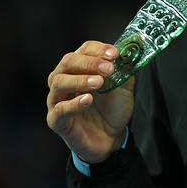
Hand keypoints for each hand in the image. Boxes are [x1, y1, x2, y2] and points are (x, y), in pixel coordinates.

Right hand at [46, 40, 134, 162]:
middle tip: (108, 69)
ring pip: (59, 82)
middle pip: (68, 62)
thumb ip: (125, 71)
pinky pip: (59, 110)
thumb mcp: (124, 87)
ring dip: (80, 79)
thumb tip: (129, 54)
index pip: (83, 50)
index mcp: (79, 68)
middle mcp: (64, 80)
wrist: (110, 137)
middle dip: (89, 63)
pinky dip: (73, 103)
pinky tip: (87, 100)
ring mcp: (57, 99)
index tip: (114, 54)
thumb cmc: (111, 109)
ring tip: (99, 83)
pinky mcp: (56, 120)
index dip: (98, 49)